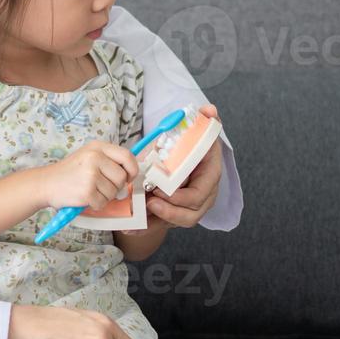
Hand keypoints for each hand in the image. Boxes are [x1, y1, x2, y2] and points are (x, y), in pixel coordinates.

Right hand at [42, 139, 139, 211]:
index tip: (128, 177)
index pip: (127, 156)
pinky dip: (96, 204)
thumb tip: (130, 176)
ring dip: (105, 197)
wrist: (45, 183)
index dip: (132, 169)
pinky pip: (103, 203)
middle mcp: (94, 157)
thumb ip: (109, 162)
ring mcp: (90, 174)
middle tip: (102, 187)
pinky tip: (85, 198)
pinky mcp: (86, 191)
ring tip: (90, 191)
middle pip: (121, 177)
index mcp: (97, 147)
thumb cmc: (69, 172)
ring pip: (113, 192)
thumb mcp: (88, 156)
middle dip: (116, 187)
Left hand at [145, 104, 223, 227]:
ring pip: (176, 223)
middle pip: (191, 215)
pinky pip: (161, 225)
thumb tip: (210, 110)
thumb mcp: (192, 133)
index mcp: (209, 176)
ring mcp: (188, 207)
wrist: (178, 159)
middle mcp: (203, 195)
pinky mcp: (173, 214)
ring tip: (137, 219)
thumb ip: (203, 121)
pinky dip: (145, 228)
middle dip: (170, 212)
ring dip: (156, 222)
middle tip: (150, 204)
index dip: (182, 197)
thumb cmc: (186, 146)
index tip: (163, 192)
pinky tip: (129, 228)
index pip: (200, 193)